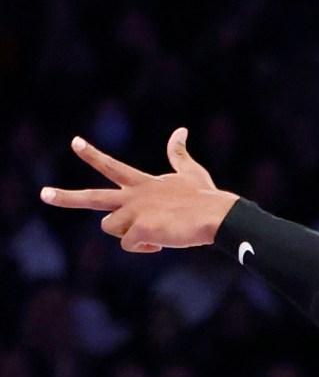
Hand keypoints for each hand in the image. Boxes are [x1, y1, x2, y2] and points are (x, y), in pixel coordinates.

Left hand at [40, 127, 239, 252]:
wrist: (217, 215)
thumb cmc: (206, 196)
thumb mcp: (190, 172)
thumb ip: (179, 154)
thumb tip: (181, 129)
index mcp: (143, 183)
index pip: (112, 166)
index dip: (92, 154)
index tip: (74, 142)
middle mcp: (133, 196)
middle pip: (92, 197)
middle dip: (65, 197)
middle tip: (43, 194)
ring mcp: (135, 212)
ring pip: (111, 228)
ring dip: (129, 234)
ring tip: (156, 232)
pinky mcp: (140, 229)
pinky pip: (130, 244)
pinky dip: (145, 246)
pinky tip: (163, 241)